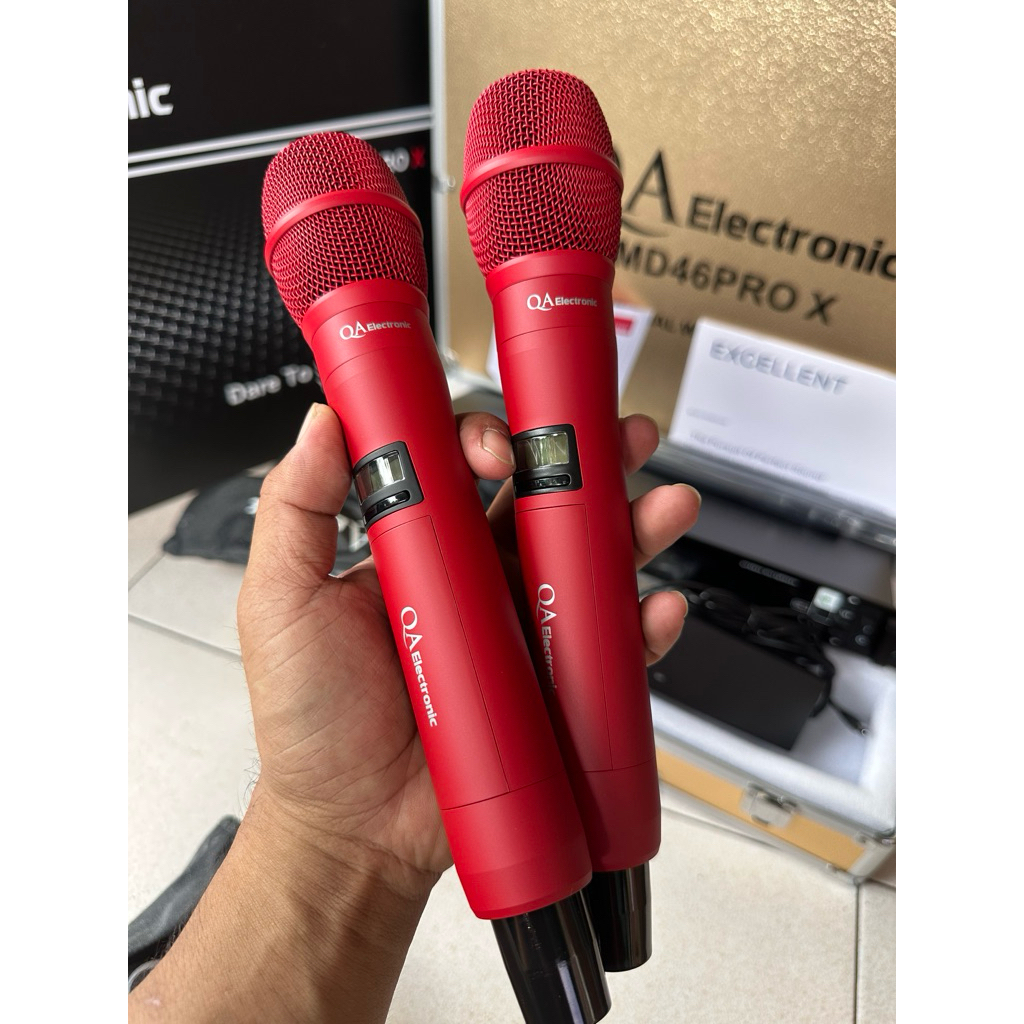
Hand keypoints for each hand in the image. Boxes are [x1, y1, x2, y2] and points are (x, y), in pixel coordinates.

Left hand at [236, 403, 700, 901]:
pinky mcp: (550, 685)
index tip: (497, 448)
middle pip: (541, 503)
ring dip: (632, 526)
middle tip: (616, 438)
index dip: (490, 442)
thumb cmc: (311, 719)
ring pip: (586, 563)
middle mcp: (476, 579)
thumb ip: (294, 508)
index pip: (464, 470)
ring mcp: (519, 630)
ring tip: (663, 504)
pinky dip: (641, 623)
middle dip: (586, 462)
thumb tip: (321, 423)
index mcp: (418, 548)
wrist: (352, 826)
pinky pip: (607, 647)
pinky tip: (655, 607)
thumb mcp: (281, 602)